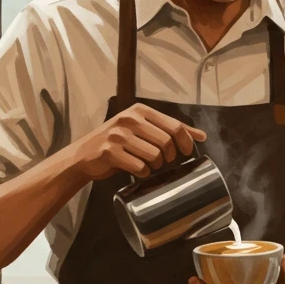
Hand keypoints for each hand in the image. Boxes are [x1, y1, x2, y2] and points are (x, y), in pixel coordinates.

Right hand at [71, 103, 206, 180]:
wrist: (84, 155)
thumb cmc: (117, 142)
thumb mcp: (142, 129)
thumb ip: (169, 129)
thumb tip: (201, 135)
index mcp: (139, 110)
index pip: (174, 125)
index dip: (186, 141)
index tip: (187, 152)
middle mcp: (129, 119)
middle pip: (166, 141)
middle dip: (170, 156)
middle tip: (165, 161)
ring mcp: (118, 135)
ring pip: (154, 155)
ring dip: (156, 165)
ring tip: (149, 165)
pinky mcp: (110, 152)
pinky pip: (139, 167)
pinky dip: (143, 173)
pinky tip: (138, 171)